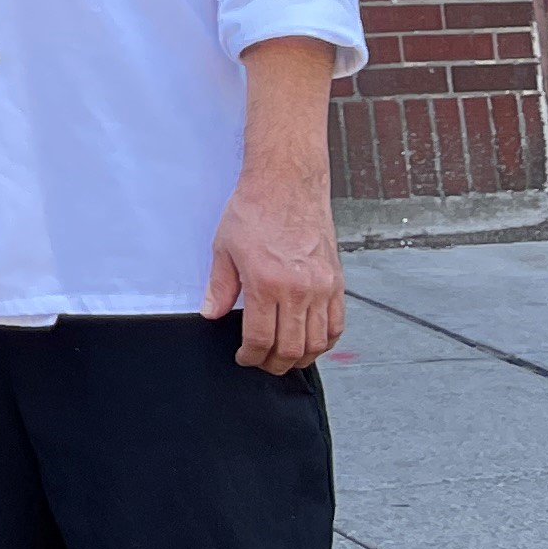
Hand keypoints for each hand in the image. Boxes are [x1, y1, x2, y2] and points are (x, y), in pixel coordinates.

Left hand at [205, 168, 344, 372]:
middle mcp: (298, 290)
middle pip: (291, 348)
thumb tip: (210, 313)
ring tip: (284, 357)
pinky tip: (312, 342)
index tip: (244, 357)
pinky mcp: (336, 282)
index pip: (261, 339)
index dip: (251, 356)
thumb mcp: (224, 247)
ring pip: (317, 342)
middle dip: (274, 364)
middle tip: (262, 362)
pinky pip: (337, 324)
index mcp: (266, 283)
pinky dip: (326, 341)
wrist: (286, 184)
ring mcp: (321, 287)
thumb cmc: (254, 210)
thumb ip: (220, 286)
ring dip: (300, 357)